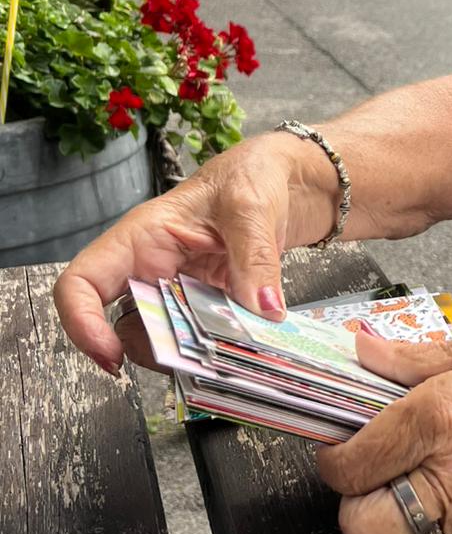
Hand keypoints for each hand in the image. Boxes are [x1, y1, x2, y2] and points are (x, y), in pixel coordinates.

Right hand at [52, 132, 329, 374]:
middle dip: (155, 351)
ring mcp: (181, 290)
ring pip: (164, 339)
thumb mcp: (251, 206)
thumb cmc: (251, 173)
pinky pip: (203, 338)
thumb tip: (262, 309)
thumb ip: (255, 257)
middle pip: (126, 325)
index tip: (110, 357)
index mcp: (143, 238)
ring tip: (228, 355)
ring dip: (192, 355)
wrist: (287, 179)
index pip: (83, 283)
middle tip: (196, 360)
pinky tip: (244, 349)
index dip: (82, 324)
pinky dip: (220, 350)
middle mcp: (153, 268)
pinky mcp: (210, 304)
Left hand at [317, 320, 451, 533]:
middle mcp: (451, 472)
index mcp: (435, 417)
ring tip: (415, 480)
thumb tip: (362, 350)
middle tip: (369, 478)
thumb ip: (408, 361)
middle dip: (355, 508)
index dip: (335, 458)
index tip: (343, 446)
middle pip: (363, 531)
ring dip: (397, 520)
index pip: (348, 467)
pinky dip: (443, 517)